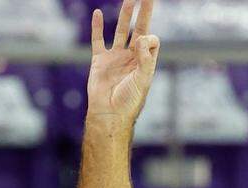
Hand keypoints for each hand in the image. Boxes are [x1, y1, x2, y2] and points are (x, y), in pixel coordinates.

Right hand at [87, 0, 159, 129]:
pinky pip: (98, 40)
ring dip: (125, 15)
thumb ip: (145, 59)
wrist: (108, 113)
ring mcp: (115, 57)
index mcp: (144, 61)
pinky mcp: (100, 61)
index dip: (148, 37)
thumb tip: (143, 37)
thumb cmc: (128, 101)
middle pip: (139, 29)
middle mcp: (131, 57)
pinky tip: (97, 13)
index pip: (150, 40)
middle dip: (143, 13)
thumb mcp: (142, 80)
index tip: (141, 42)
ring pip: (121, 31)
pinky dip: (96, 27)